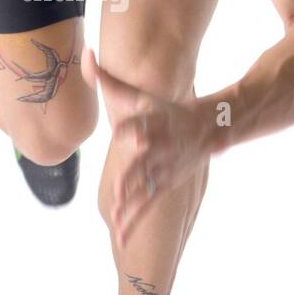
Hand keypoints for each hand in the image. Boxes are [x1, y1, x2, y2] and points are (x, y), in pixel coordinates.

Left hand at [81, 47, 211, 248]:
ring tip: (115, 218)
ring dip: (131, 204)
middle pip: (144, 162)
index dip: (133, 129)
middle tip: (119, 186)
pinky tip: (118, 239)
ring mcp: (162, 170)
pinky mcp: (162, 185)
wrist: (207, 128)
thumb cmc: (164, 109)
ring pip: (144, 189)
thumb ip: (108, 79)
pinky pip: (145, 207)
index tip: (125, 133)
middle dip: (133, 174)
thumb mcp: (139, 93)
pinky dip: (132, 223)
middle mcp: (158, 148)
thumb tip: (86, 54)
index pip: (141, 125)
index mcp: (153, 123)